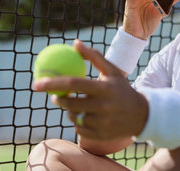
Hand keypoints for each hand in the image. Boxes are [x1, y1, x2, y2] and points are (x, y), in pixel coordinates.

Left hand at [33, 39, 148, 140]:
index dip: (53, 83)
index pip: (73, 84)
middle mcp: (104, 107)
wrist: (142, 115)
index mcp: (104, 88)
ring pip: (73, 117)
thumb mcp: (111, 71)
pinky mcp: (100, 136)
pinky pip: (79, 129)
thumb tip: (75, 43)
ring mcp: (102, 123)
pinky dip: (78, 122)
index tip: (37, 83)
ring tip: (76, 104)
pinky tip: (85, 116)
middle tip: (55, 96)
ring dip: (69, 110)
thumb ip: (93, 56)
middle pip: (70, 103)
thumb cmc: (121, 89)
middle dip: (58, 99)